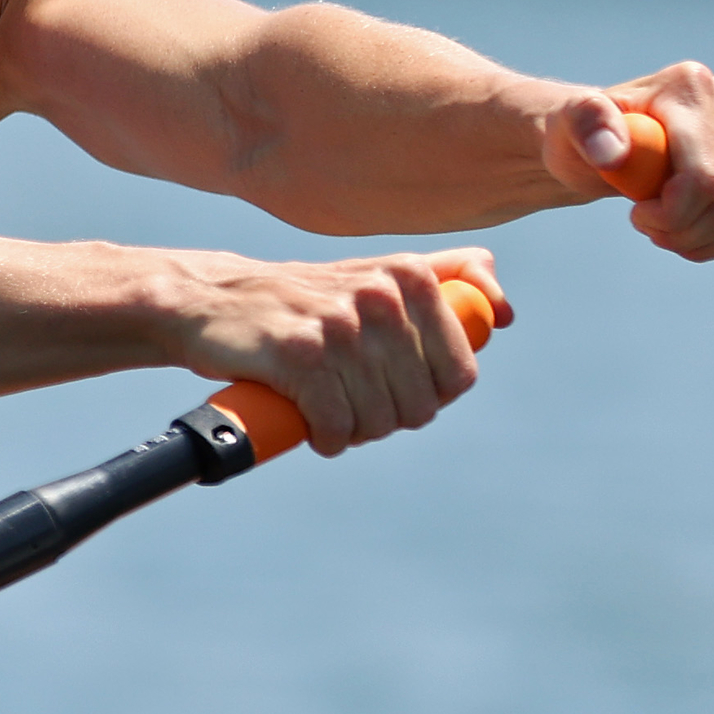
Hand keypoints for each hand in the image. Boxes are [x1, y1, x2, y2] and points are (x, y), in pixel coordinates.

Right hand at [172, 248, 510, 454]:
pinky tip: (311, 426)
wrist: (210, 301)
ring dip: (353, 433)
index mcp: (410, 275)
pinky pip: (336, 426)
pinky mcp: (300, 355)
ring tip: (329, 412)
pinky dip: (325, 438)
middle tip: (352, 403)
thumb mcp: (376, 276)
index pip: (458, 373)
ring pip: (378, 420)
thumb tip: (504, 311)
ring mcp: (341, 324)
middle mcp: (382, 294)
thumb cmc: (302, 299)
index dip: (428, 396)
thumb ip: (446, 280)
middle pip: (419, 405)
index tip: (393, 389)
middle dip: (387, 419)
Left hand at [543, 63, 713, 262]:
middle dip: (686, 234)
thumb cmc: (589, 135)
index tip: (638, 215)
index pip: (705, 179)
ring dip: (709, 243)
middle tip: (652, 228)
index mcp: (692, 85)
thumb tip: (612, 152)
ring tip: (672, 233)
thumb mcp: (571, 126)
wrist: (615, 138)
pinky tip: (702, 236)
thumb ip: (586, 127)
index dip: (673, 216)